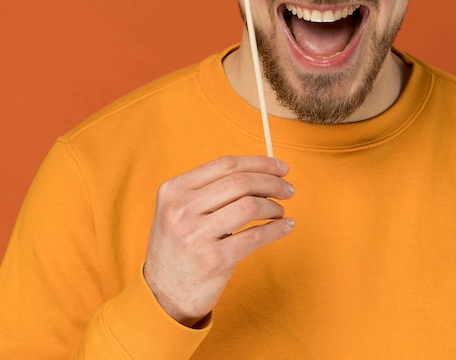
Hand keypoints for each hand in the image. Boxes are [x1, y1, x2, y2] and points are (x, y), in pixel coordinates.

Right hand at [143, 155, 294, 326]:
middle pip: (240, 182)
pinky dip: (276, 229)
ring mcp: (195, 235)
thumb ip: (212, 190)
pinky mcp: (212, 260)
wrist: (162, 297)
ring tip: (280, 211)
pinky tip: (286, 226)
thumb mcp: (181, 211)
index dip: (259, 163)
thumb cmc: (181, 247)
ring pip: (249, 205)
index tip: (281, 167)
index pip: (226, 165)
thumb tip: (263, 173)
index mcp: (174, 190)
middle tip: (288, 189)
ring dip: (273, 206)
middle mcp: (181, 209)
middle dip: (271, 182)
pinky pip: (254, 236)